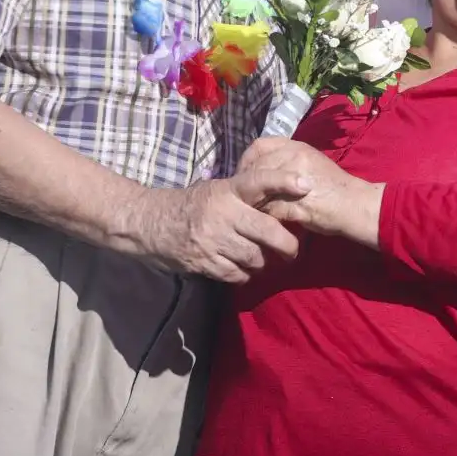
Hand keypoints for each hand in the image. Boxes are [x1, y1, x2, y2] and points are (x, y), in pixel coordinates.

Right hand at [124, 173, 310, 283]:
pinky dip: (244, 274)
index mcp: (226, 190)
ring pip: (255, 256)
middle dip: (286, 243)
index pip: (259, 181)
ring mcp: (213, 240)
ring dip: (263, 261)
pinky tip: (243, 269)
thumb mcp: (215, 190)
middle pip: (267, 230)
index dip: (283, 180)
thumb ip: (242, 194)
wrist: (150, 223)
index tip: (306, 184)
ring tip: (263, 259)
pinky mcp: (204, 262)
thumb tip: (280, 195)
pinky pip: (236, 274)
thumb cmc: (191, 204)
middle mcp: (222, 213)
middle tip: (293, 250)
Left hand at [234, 138, 383, 248]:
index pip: (260, 145)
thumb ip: (287, 162)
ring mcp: (295, 179)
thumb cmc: (334, 186)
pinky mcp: (296, 202)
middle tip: (243, 197)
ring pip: (261, 189)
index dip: (248, 160)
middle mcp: (295, 158)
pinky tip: (264, 222)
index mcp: (298, 147)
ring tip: (251, 211)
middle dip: (246, 184)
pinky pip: (270, 209)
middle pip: (256, 168)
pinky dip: (264, 217)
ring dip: (254, 202)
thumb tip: (260, 171)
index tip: (244, 174)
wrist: (355, 204)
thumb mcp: (311, 163)